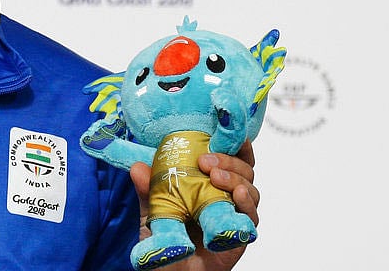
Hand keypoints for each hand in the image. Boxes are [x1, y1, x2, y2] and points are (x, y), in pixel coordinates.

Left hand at [129, 141, 259, 270]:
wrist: (172, 270)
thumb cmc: (167, 239)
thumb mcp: (153, 210)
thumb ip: (147, 190)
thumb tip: (138, 167)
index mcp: (210, 183)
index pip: (229, 158)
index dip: (232, 144)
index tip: (223, 131)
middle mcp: (228, 196)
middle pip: (243, 170)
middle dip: (229, 160)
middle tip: (206, 160)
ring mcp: (236, 214)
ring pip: (250, 190)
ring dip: (236, 178)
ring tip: (216, 176)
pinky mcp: (241, 235)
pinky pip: (251, 217)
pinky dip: (246, 204)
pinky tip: (237, 196)